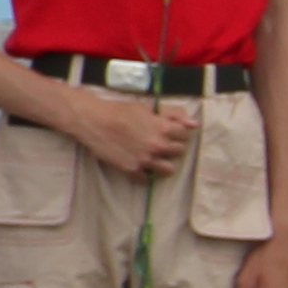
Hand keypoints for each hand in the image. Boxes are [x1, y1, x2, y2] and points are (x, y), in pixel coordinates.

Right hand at [66, 84, 195, 182]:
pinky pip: (146, 180)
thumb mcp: (148, 107)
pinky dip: (144, 174)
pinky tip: (138, 165)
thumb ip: (173, 114)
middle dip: (171, 147)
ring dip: (163, 164)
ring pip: (168, 170)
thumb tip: (194, 124)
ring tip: (154, 158)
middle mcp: (158, 146)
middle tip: (159, 142)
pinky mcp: (131, 170)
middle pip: (179, 152)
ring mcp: (145, 160)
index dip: (177, 132)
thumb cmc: (119, 110)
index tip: (168, 131)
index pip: (185, 135)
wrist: (93, 121)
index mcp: (164, 129)